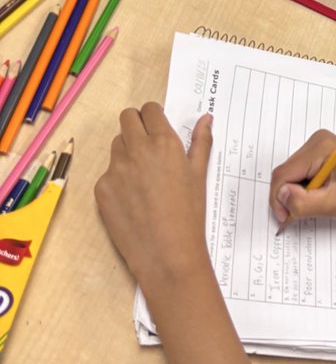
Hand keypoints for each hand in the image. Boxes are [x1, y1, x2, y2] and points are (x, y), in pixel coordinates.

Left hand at [95, 104, 212, 292]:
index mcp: (164, 142)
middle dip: (137, 124)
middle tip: (148, 143)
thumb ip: (201, 142)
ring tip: (143, 176)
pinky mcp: (101, 188)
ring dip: (127, 150)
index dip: (153, 115)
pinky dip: (118, 179)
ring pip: (116, 144)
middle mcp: (137, 150)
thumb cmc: (189, 215)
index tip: (157, 125)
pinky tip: (133, 199)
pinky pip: (108, 173)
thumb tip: (206, 118)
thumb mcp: (199, 175)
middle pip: (127, 118)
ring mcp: (115, 169)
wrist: (166, 253)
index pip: (149, 109)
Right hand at [270, 130, 335, 225]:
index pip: (283, 174)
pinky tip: (320, 199)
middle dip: (290, 197)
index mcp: (320, 147)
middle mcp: (317, 142)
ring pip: (292, 177)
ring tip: (319, 205)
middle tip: (303, 215)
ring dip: (298, 195)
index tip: (286, 220)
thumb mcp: (335, 204)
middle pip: (286, 174)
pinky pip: (302, 176)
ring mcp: (319, 148)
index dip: (279, 199)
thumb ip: (304, 202)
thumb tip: (281, 198)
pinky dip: (305, 191)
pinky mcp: (322, 157)